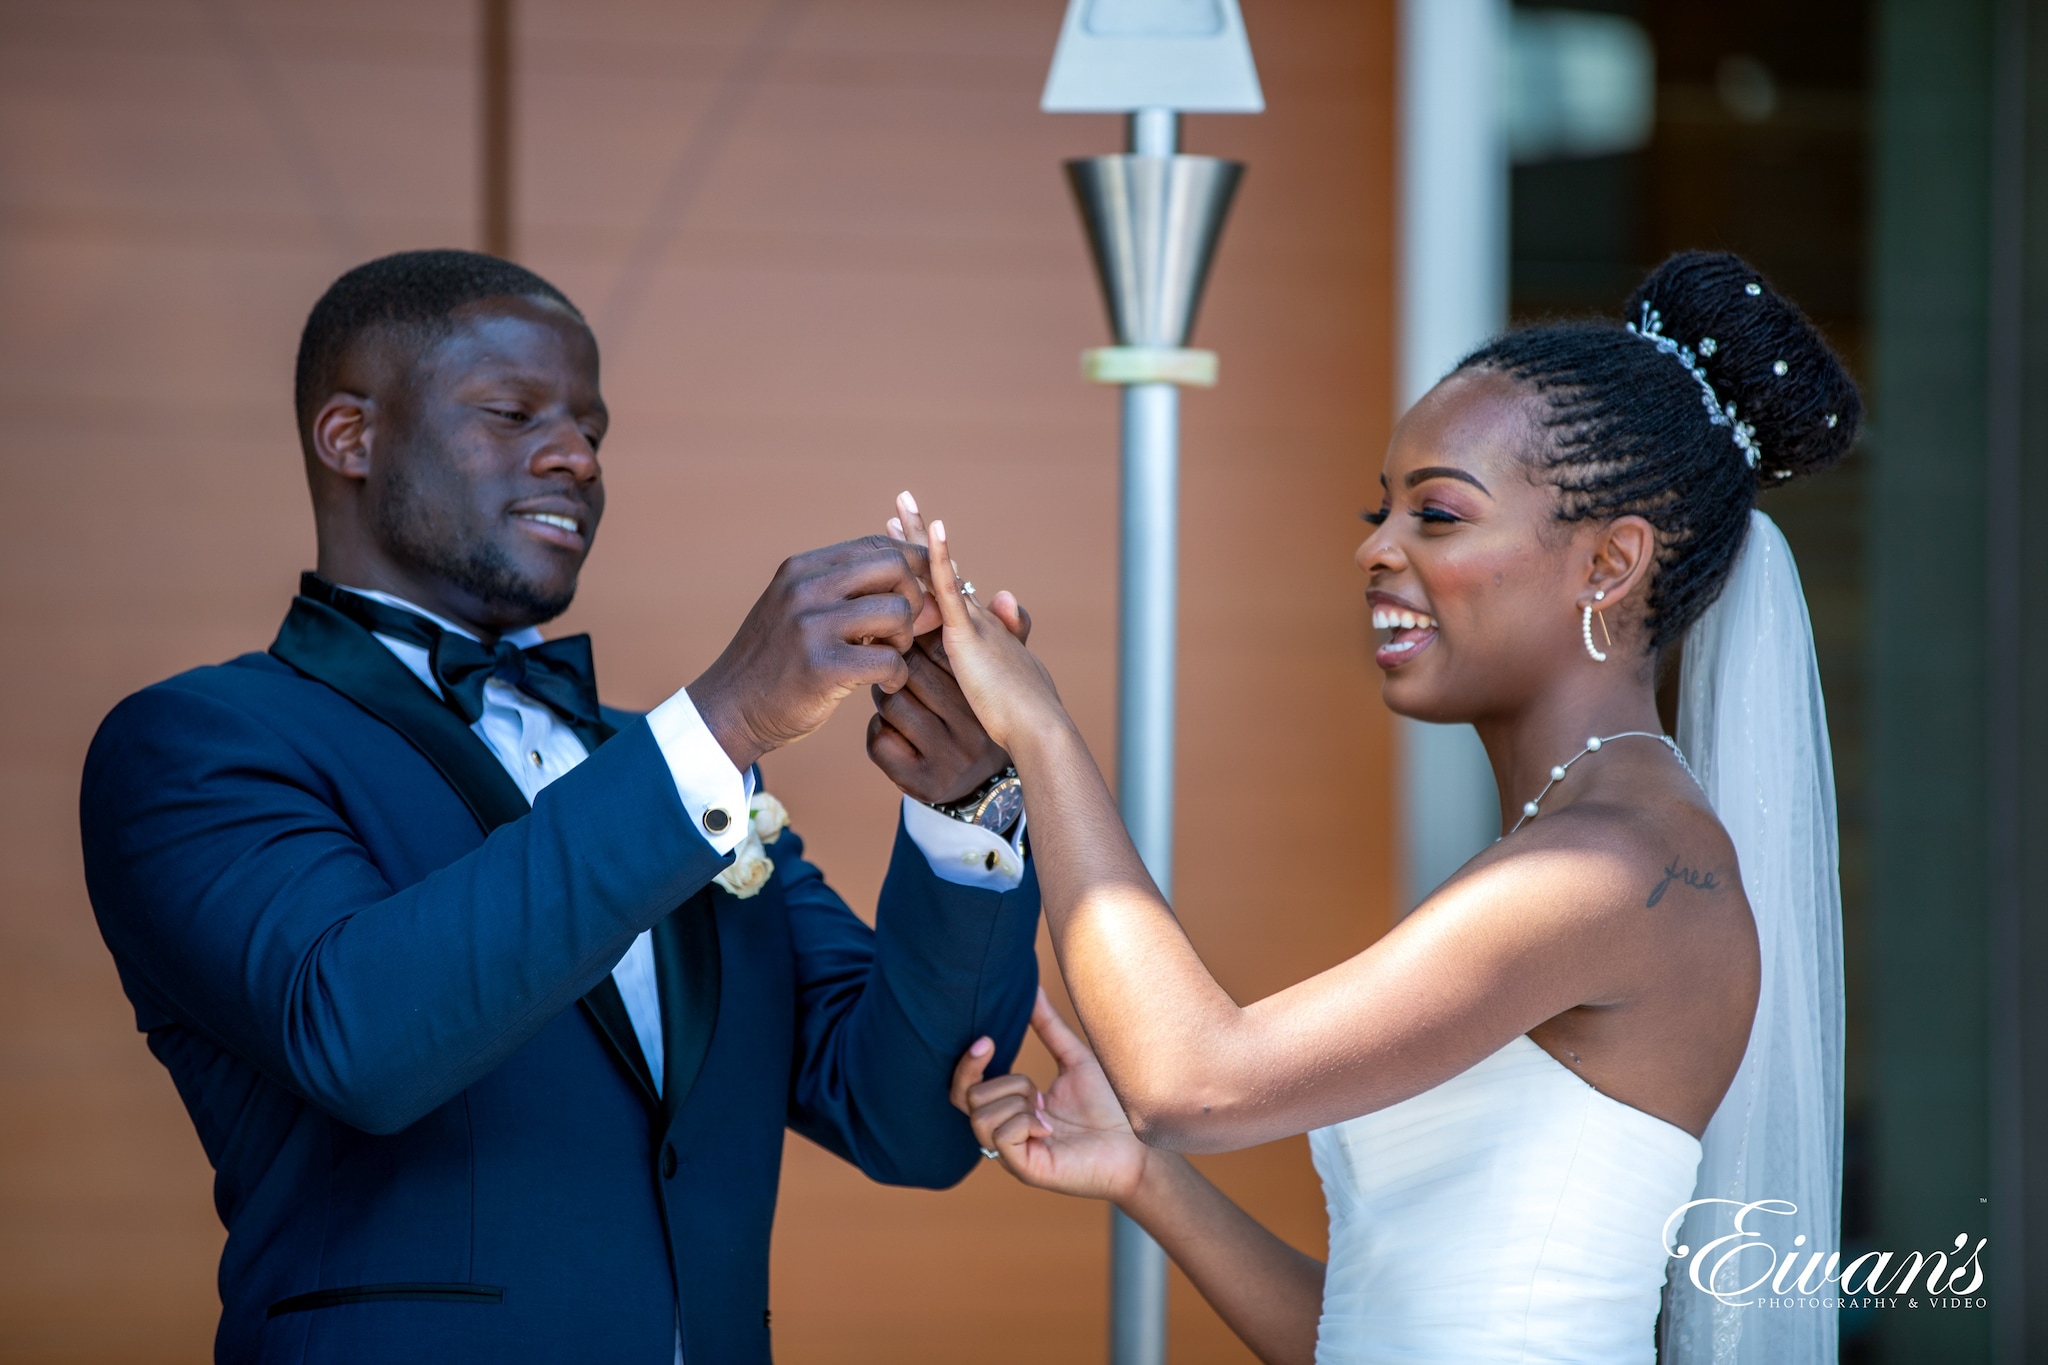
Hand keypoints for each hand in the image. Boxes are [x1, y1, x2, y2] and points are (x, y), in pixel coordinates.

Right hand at [688, 537, 932, 771]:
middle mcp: (805, 588)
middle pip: (894, 568)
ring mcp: (811, 626)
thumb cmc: (778, 661)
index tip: (922, 592)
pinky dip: (897, 676)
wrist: (729, 709)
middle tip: (901, 630)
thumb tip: (931, 591)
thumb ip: (854, 595)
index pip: (875, 545)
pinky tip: (885, 684)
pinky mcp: (822, 667)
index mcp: (801, 568)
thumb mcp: (801, 611)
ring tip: (888, 657)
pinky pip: (889, 660)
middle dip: (914, 598)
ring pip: (897, 612)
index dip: (912, 564)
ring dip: (905, 640)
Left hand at [922, 516, 1066, 752]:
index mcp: (981, 632)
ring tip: (903, 501)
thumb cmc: (1025, 712)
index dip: (933, 561)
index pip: (950, 589)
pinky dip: (941, 558)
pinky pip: (949, 591)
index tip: (916, 537)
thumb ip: (1004, 638)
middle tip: (902, 502)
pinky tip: (933, 529)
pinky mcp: (968, 635)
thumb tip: (1006, 596)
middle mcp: (978, 619)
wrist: (1037, 729)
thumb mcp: (1010, 672)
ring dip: (920, 536)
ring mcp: (974, 623)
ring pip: (938, 572)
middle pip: (942, 569)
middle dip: (920, 538)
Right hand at [951, 988, 1151, 1204]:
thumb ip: (1049, 1027)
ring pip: (980, 1116)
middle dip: (1005, 1082)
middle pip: (967, 1098)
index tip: (988, 1041)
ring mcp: (1011, 1153)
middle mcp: (1005, 1132)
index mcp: (1011, 1108)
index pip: (965, 1089)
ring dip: (1017, 1103)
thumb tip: (1032, 988)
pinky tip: (1049, 1128)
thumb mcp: (1074, 1058)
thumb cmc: (1110, 1106)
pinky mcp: (1024, 1170)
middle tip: (1038, 1091)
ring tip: (1047, 1113)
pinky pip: (1001, 1137)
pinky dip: (1025, 1123)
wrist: (1138, 1144)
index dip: (968, 1064)